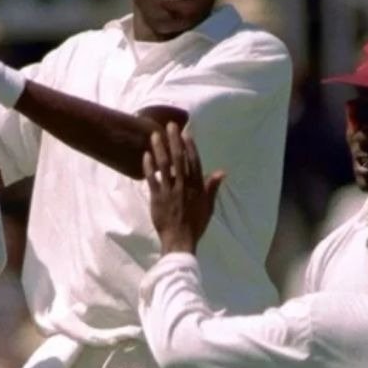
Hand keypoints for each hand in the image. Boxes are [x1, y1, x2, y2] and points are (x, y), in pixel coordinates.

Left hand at [143, 123, 224, 254]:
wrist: (180, 241)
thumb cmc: (196, 224)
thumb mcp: (208, 206)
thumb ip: (212, 187)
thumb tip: (222, 171)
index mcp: (197, 187)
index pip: (194, 162)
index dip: (190, 146)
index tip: (185, 133)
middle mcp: (184, 185)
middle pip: (179, 159)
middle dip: (174, 141)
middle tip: (170, 125)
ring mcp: (170, 191)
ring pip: (164, 166)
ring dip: (159, 149)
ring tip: (155, 135)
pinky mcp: (157, 198)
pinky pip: (152, 179)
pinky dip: (149, 167)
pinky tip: (145, 155)